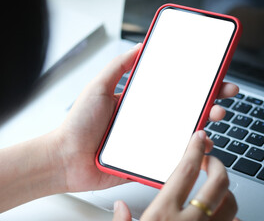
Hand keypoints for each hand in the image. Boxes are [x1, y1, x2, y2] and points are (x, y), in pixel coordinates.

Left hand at [55, 43, 238, 192]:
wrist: (65, 158)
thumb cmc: (78, 124)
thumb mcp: (97, 88)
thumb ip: (117, 67)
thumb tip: (139, 46)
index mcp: (136, 103)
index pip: (169, 90)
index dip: (190, 83)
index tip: (209, 75)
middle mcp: (144, 120)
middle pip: (181, 110)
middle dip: (206, 101)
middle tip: (222, 94)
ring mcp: (147, 141)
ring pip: (181, 134)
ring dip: (202, 125)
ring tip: (213, 116)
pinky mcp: (145, 161)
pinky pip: (170, 157)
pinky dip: (187, 152)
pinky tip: (198, 144)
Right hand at [113, 131, 238, 220]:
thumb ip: (121, 220)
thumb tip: (120, 206)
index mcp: (163, 214)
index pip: (185, 172)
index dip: (195, 150)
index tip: (198, 139)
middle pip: (216, 183)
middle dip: (217, 166)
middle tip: (209, 160)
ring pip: (230, 205)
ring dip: (225, 190)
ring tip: (215, 186)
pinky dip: (231, 216)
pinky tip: (222, 213)